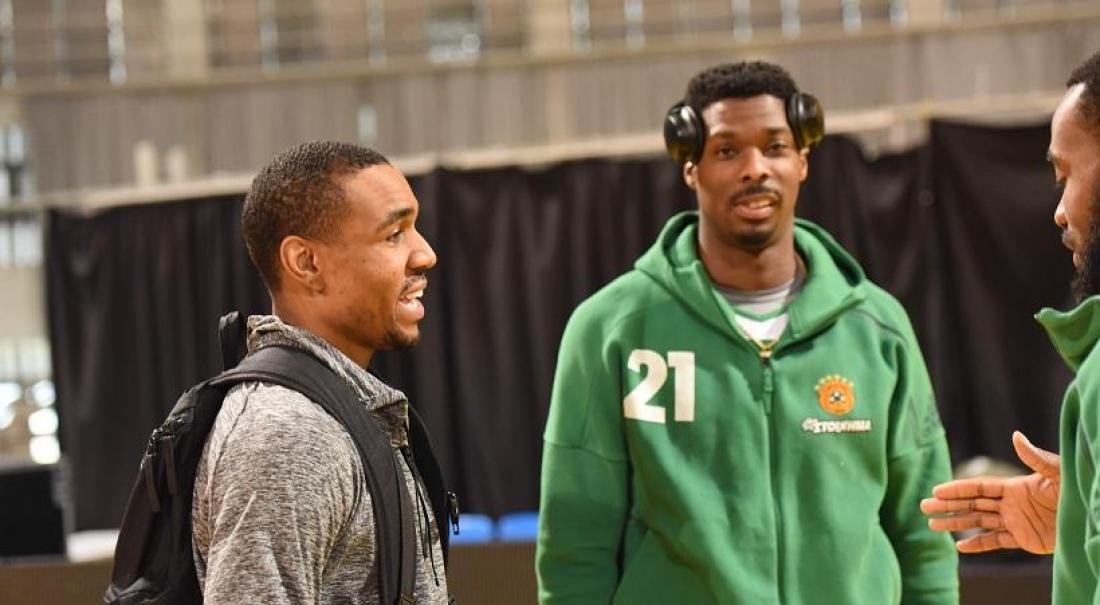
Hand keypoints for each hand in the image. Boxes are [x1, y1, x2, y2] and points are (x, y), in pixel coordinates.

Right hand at [919, 431, 1059, 553]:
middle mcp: (1009, 504)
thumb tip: (1016, 436)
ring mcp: (1014, 522)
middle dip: (947, 506)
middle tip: (924, 507)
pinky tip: (960, 548)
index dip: (956, 489)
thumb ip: (1035, 457)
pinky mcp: (1023, 540)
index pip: (978, 488)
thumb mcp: (1057, 473)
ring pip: (978, 523)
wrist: (1088, 516)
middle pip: (971, 504)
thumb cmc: (1073, 490)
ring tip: (932, 526)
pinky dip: (978, 545)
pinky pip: (996, 542)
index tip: (936, 491)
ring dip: (956, 524)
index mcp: (1013, 487)